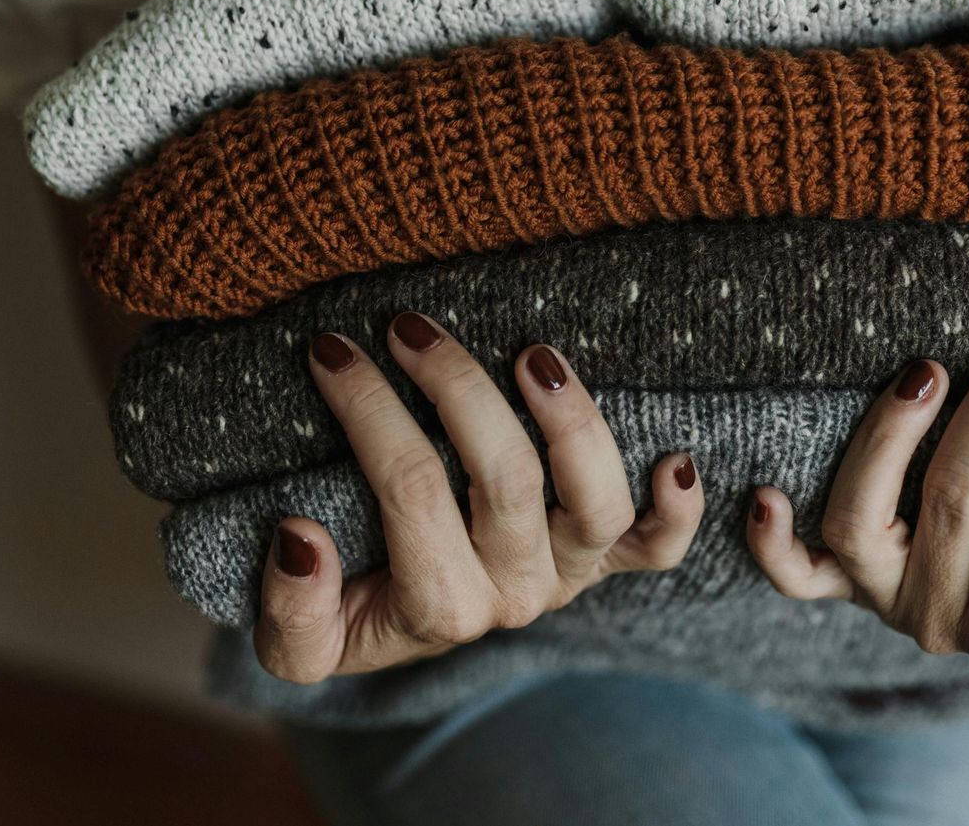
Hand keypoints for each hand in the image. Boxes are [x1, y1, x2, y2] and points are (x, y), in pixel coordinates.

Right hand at [254, 313, 704, 682]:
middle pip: (503, 479)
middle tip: (407, 325)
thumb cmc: (346, 610)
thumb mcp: (296, 642)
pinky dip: (678, 507)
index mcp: (438, 606)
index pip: (408, 488)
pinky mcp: (609, 557)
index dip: (370, 411)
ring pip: (595, 502)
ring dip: (570, 421)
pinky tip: (676, 457)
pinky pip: (661, 545)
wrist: (397, 631)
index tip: (331, 349)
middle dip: (453, 387)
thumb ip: (290, 611)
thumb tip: (301, 538)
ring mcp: (571, 572)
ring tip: (529, 352)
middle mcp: (515, 592)